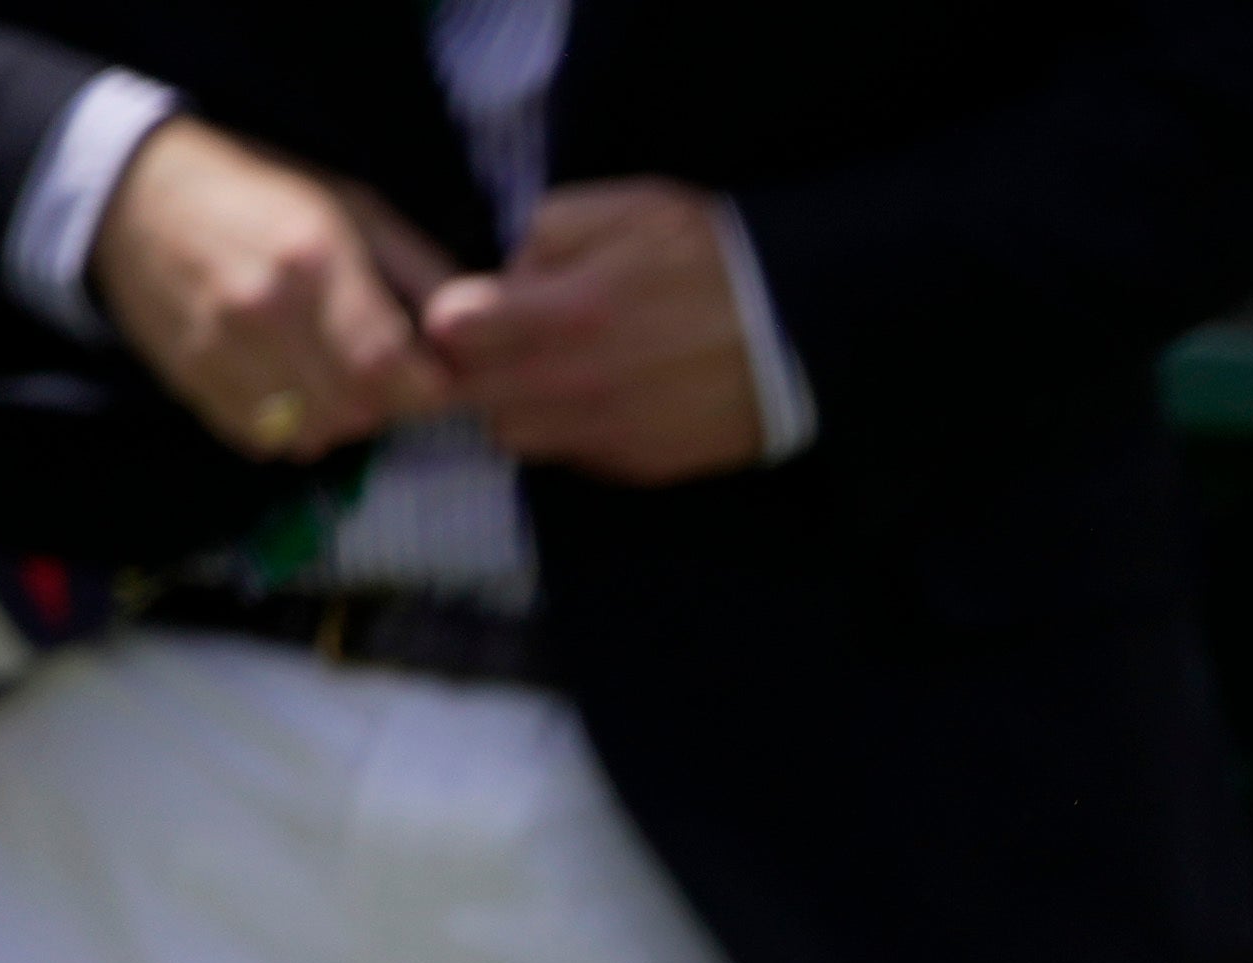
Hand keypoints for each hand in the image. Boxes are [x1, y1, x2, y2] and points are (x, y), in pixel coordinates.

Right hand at [93, 116, 457, 465]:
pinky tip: (284, 382)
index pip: (392, 368)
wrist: (140, 193)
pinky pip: (264, 441)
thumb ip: (421, 274)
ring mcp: (220, 347)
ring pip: (315, 435)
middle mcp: (264, 309)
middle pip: (359, 411)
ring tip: (328, 373)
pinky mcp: (190, 378)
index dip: (424, 387)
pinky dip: (288, 427)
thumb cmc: (265, 197)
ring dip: (337, 419)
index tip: (427, 375)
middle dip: (384, 405)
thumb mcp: (355, 209)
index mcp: (315, 259)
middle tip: (377, 371)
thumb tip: (477, 340)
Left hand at [425, 181, 772, 484]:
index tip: (465, 310)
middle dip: (473, 370)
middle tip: (499, 345)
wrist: (805, 330)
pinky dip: (573, 429)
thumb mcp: (625, 207)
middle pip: (472, 397)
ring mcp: (612, 434)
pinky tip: (607, 395)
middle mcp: (581, 385)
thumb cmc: (713, 258)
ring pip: (515, 435)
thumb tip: (507, 280)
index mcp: (569, 311)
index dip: (447, 319)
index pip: (450, 333)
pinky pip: (574, 455)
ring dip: (518, 405)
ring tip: (551, 373)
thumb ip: (545, 234)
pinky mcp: (642, 466)